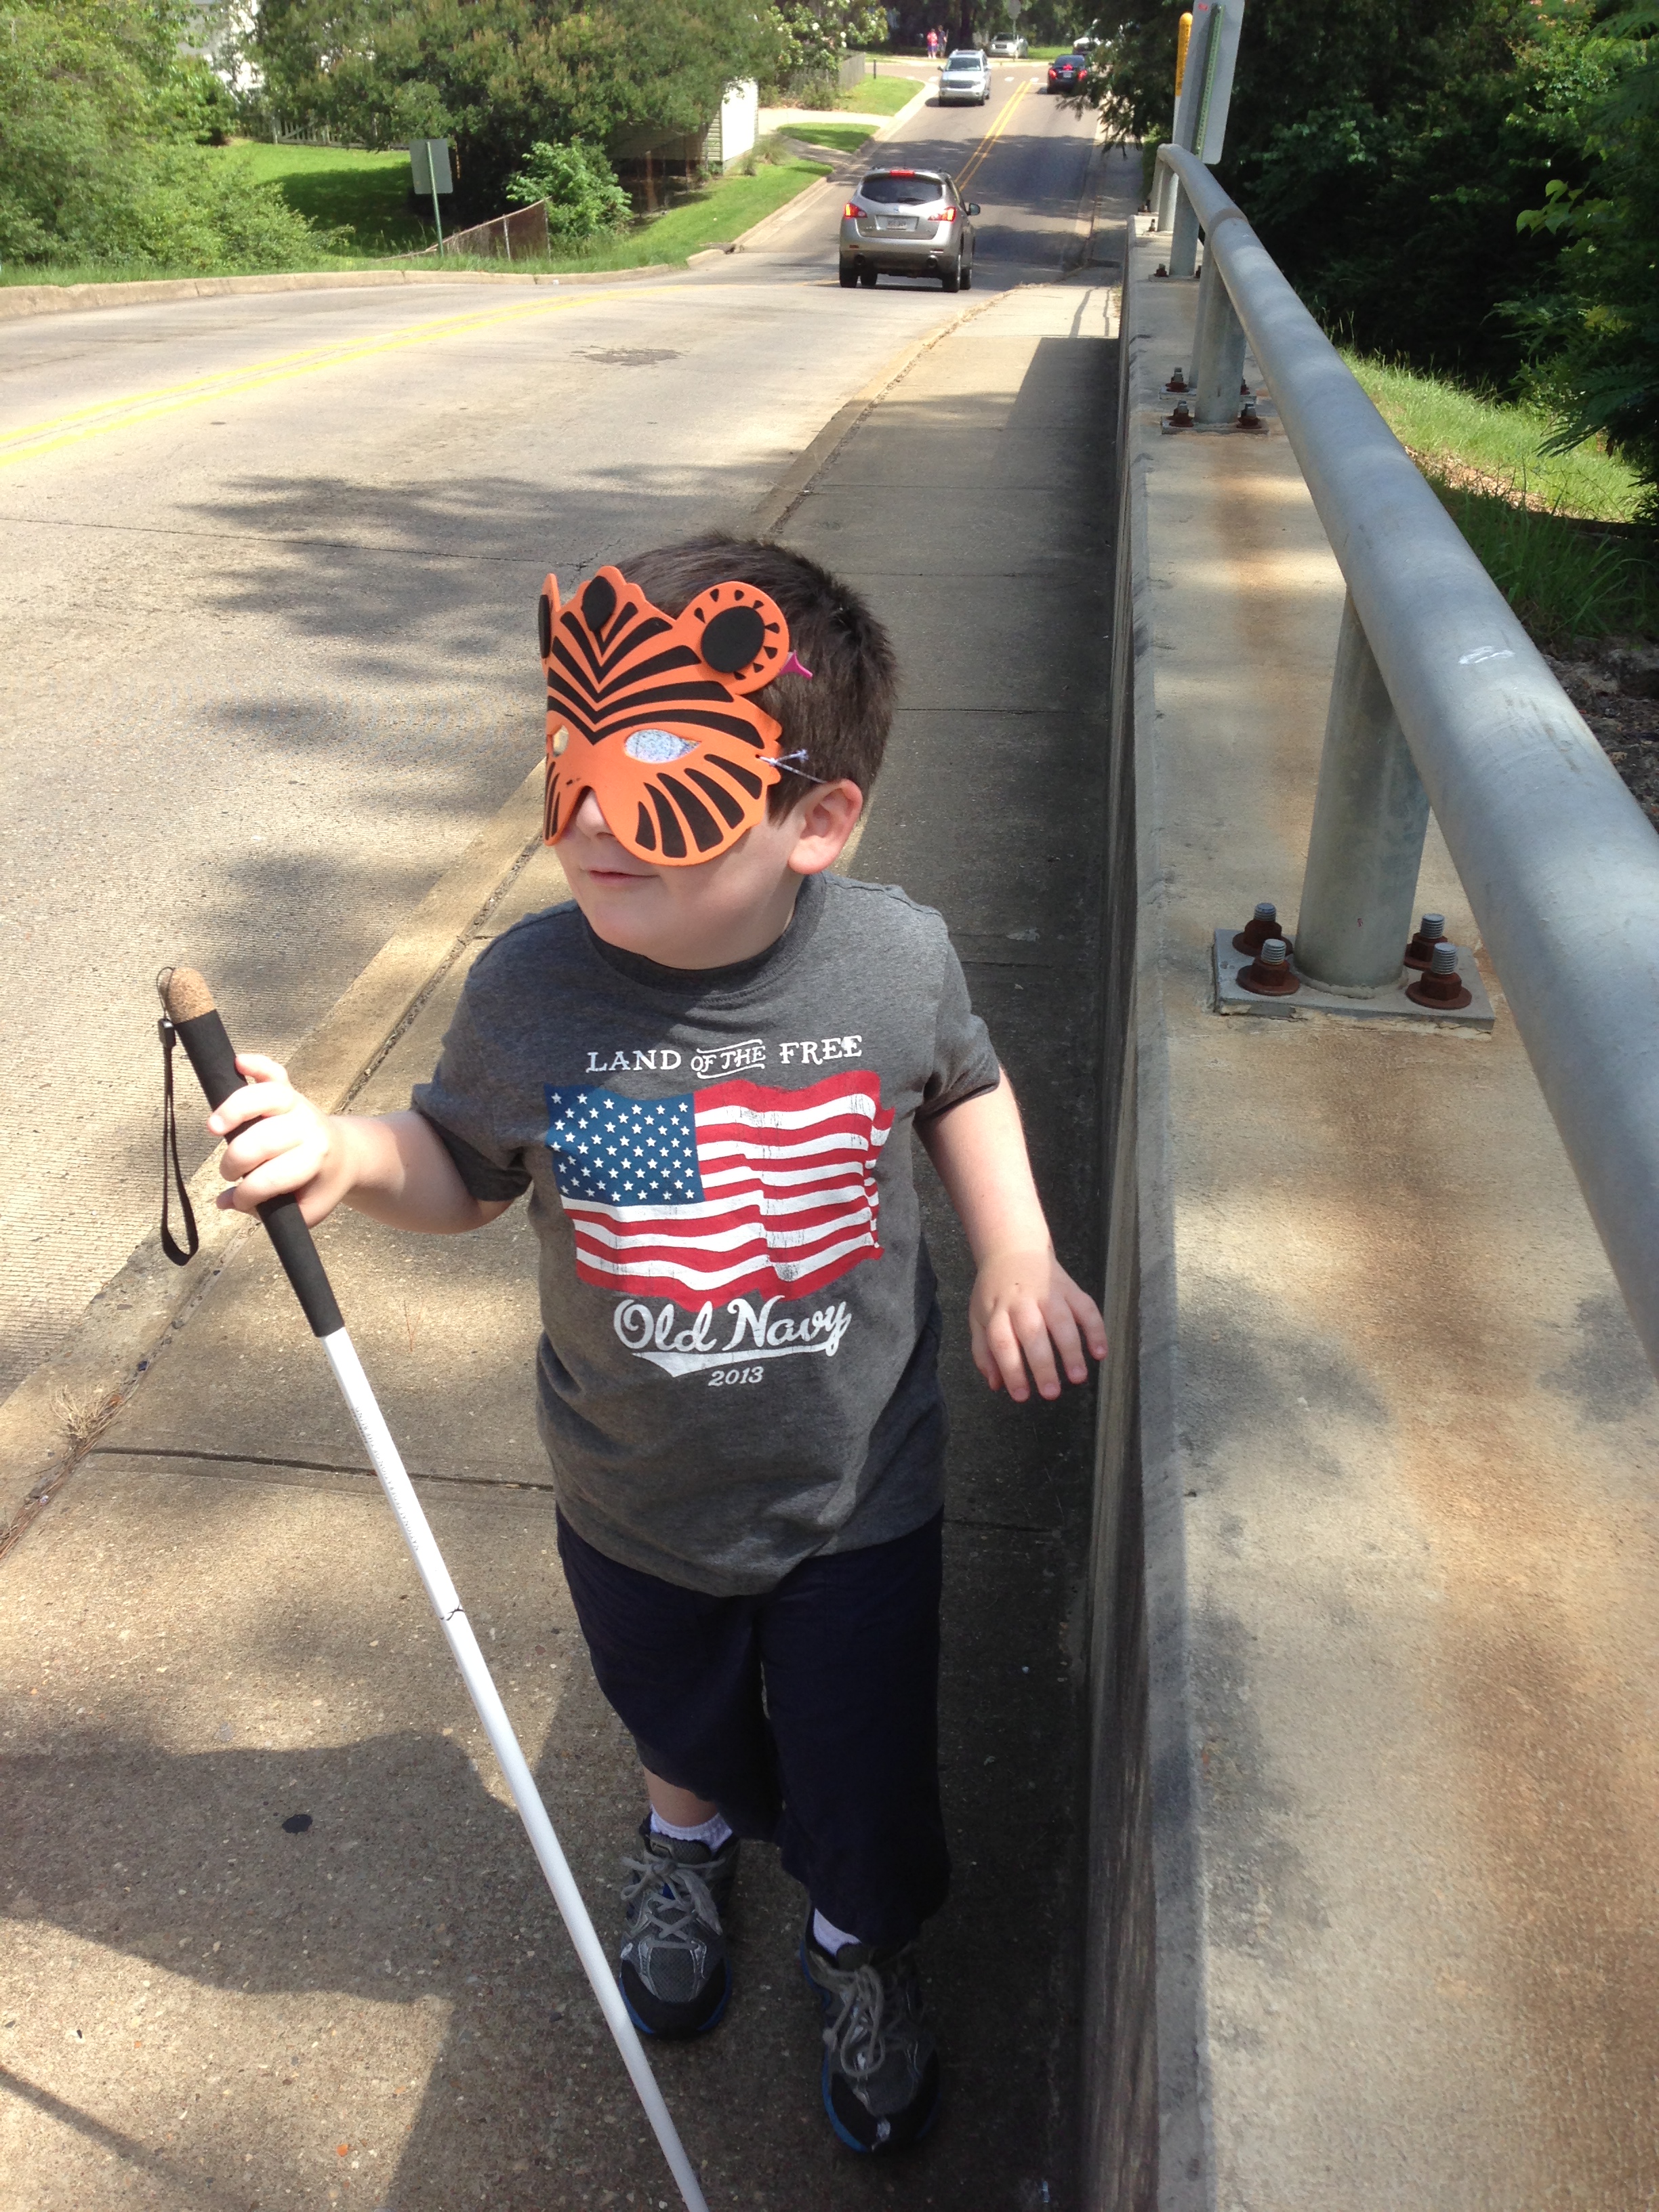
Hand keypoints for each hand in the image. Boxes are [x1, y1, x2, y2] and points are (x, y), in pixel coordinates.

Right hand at [208, 1054, 350, 1224]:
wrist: (346, 1154)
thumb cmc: (320, 1183)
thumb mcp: (307, 1209)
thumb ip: (268, 1212)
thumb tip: (225, 1202)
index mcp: (315, 1160)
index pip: (272, 1177)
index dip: (248, 1193)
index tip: (239, 1200)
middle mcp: (308, 1128)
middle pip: (263, 1140)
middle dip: (235, 1163)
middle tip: (229, 1173)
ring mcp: (299, 1105)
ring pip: (266, 1098)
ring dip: (234, 1111)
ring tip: (214, 1128)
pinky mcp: (290, 1090)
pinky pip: (273, 1071)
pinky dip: (257, 1064)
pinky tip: (238, 1063)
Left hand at [968, 1247, 1106, 1402]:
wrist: (1013, 1249)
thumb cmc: (994, 1292)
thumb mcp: (979, 1318)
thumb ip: (984, 1352)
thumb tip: (996, 1385)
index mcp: (997, 1310)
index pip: (1002, 1342)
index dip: (1011, 1370)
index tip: (1021, 1396)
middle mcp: (1022, 1301)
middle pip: (1032, 1332)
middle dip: (1043, 1364)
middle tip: (1051, 1393)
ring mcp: (1048, 1292)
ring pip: (1062, 1320)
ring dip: (1071, 1349)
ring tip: (1078, 1377)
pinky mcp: (1070, 1288)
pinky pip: (1086, 1308)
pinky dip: (1096, 1329)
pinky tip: (1100, 1352)